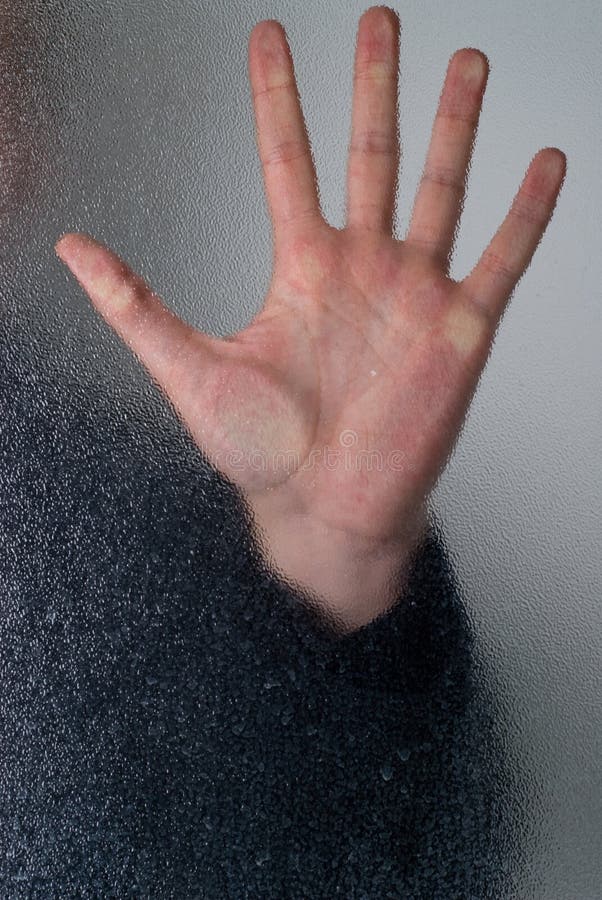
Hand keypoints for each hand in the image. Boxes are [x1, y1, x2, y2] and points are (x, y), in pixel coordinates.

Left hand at [55, 8, 564, 631]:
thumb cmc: (263, 454)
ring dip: (455, 125)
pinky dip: (527, 213)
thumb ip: (135, 307)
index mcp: (303, 269)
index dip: (277, 97)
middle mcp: (363, 268)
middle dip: (374, 86)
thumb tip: (71, 247)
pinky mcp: (460, 331)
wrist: (326, 513)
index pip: (288, 161)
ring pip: (441, 188)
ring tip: (467, 60)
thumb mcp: (189, 371)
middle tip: (380, 19)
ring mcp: (415, 294)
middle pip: (372, 155)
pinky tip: (545, 162)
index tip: (268, 35)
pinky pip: (502, 259)